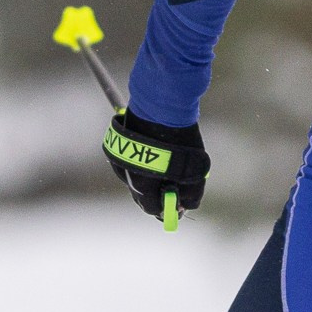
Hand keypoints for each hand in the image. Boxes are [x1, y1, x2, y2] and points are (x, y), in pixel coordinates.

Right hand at [102, 110, 210, 226]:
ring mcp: (119, 157)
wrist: (162, 102)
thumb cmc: (180, 138)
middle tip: (175, 188)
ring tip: (168, 164)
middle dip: (158, 194)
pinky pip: (131, 161)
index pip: (152, 209)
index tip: (179, 207)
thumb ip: (190, 194)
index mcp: (141, 184)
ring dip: (150, 177)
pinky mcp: (118, 144)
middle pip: (141, 195)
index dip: (167, 209)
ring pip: (135, 177)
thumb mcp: (193, 171)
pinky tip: (158, 151)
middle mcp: (125, 174)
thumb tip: (185, 208)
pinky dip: (144, 162)